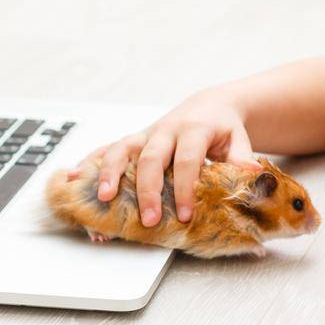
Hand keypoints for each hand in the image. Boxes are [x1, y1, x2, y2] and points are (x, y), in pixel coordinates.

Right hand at [67, 93, 259, 226]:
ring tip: (102, 198)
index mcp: (194, 129)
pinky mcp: (134, 139)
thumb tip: (253, 174)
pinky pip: (107, 149)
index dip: (186, 187)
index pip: (188, 159)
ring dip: (109, 173)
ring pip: (123, 149)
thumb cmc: (225, 129)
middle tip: (149, 219)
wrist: (211, 105)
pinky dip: (89, 162)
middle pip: (151, 157)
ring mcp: (146, 133)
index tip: (187, 215)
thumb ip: (242, 158)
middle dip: (148, 190)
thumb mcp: (240, 140)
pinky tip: (71, 177)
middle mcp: (166, 129)